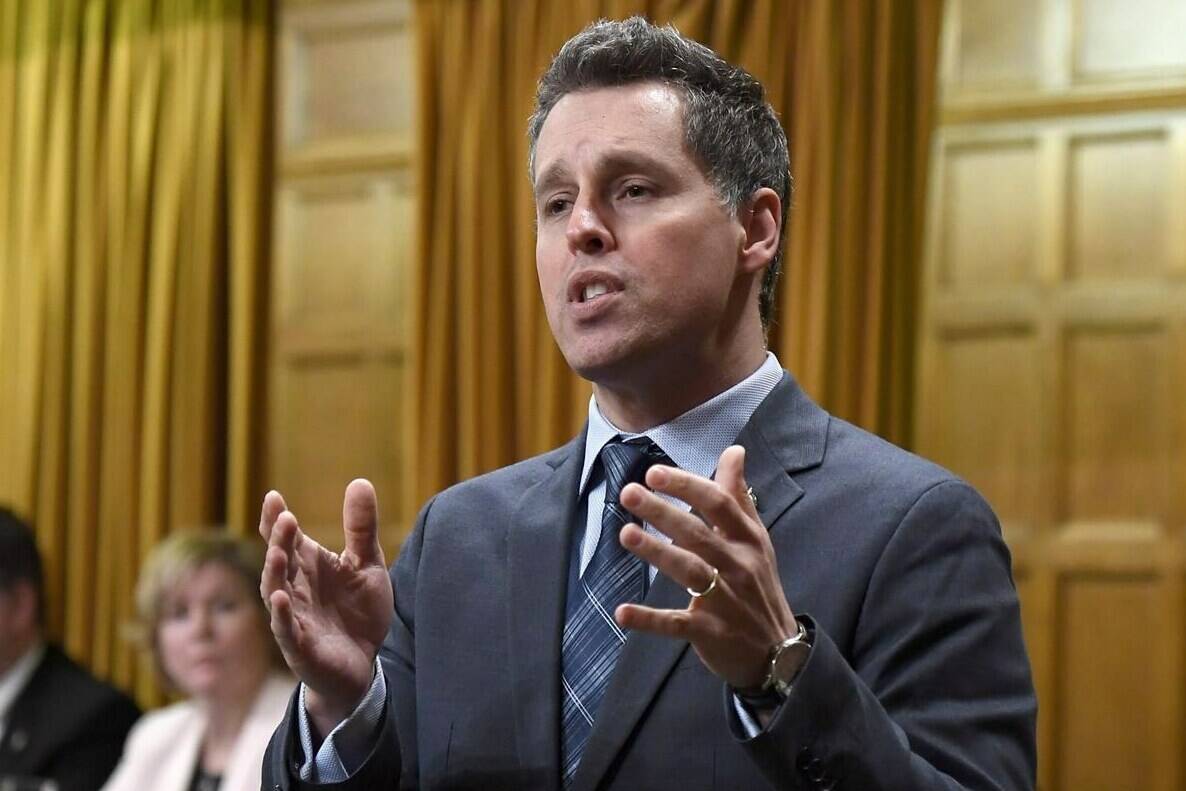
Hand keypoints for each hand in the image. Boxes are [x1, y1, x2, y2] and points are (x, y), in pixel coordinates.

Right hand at [259, 479, 393, 734]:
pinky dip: (280, 615)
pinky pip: (286, 629)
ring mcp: (293, 617)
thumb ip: (362, 528)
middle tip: (285, 518)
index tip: (273, 497)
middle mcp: (294, 589)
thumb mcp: (367, 565)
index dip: (275, 519)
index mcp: (307, 566)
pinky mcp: (300, 647)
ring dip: (274, 572)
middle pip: (279, 560)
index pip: (285, 539)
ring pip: (275, 592)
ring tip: (278, 552)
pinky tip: (279, 598)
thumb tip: (360, 481)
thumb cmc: (358, 612)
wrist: (365, 664)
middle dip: (279, 540)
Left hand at [614, 446, 798, 689]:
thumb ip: (737, 496)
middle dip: (664, 512)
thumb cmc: (758, 584)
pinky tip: (622, 611)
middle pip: (699, 534)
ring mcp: (725, 601)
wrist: (780, 652)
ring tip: (625, 534)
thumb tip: (734, 450)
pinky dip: (650, 620)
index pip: (719, 505)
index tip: (655, 472)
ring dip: (658, 553)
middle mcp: (739, 566)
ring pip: (690, 572)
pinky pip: (677, 624)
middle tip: (629, 492)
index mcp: (748, 540)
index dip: (688, 486)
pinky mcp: (711, 634)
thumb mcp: (755, 539)